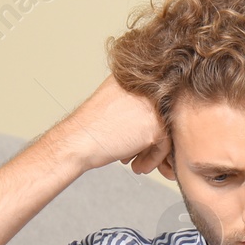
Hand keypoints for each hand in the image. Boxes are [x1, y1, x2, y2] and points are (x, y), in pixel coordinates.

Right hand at [52, 76, 169, 174]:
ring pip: (166, 131)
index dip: (148, 125)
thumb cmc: (91, 127)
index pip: (156, 101)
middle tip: (140, 156)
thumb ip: (137, 104)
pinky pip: (165, 146)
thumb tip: (160, 121)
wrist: (78, 140)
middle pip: (164, 116)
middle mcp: (147, 87)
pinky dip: (153, 160)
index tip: (138, 142)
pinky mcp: (156, 126)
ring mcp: (154, 105)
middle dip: (152, 141)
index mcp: (134, 78)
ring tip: (137, 163)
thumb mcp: (115, 104)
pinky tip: (138, 166)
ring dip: (152, 151)